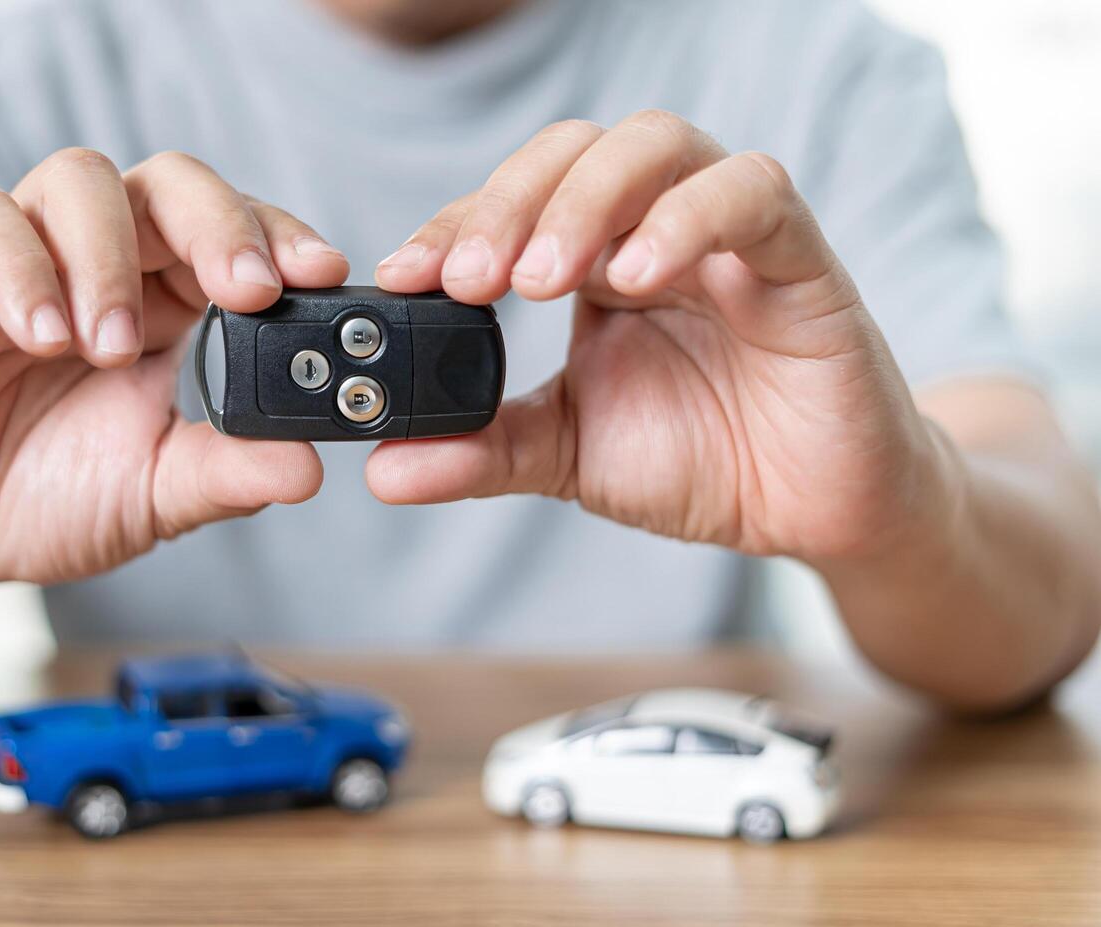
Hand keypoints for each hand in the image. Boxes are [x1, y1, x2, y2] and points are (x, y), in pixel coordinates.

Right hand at [0, 148, 347, 586]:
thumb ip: (226, 475)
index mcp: (168, 303)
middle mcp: (101, 265)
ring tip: (114, 345)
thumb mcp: (153, 495)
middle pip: (168, 183)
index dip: (279, 236)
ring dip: (111, 255)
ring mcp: (21, 262)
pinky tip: (45, 339)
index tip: (321, 274)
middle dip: (217, 222)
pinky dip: (21, 271)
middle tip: (245, 287)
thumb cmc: (47, 500)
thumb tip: (310, 467)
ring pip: (78, 180)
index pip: (233, 232)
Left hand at [371, 113, 946, 560]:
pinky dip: (688, 221)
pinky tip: (636, 277)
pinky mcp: (799, 255)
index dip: (452, 227)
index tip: (401, 277)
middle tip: (468, 280)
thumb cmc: (700, 461)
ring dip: (586, 201)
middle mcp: (653, 226)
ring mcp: (728, 231)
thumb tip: (383, 470)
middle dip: (509, 203)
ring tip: (539, 280)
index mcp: (593, 260)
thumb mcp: (569, 456)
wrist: (814, 510)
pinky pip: (751, 194)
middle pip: (574, 150)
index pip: (513, 204)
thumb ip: (485, 450)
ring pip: (656, 145)